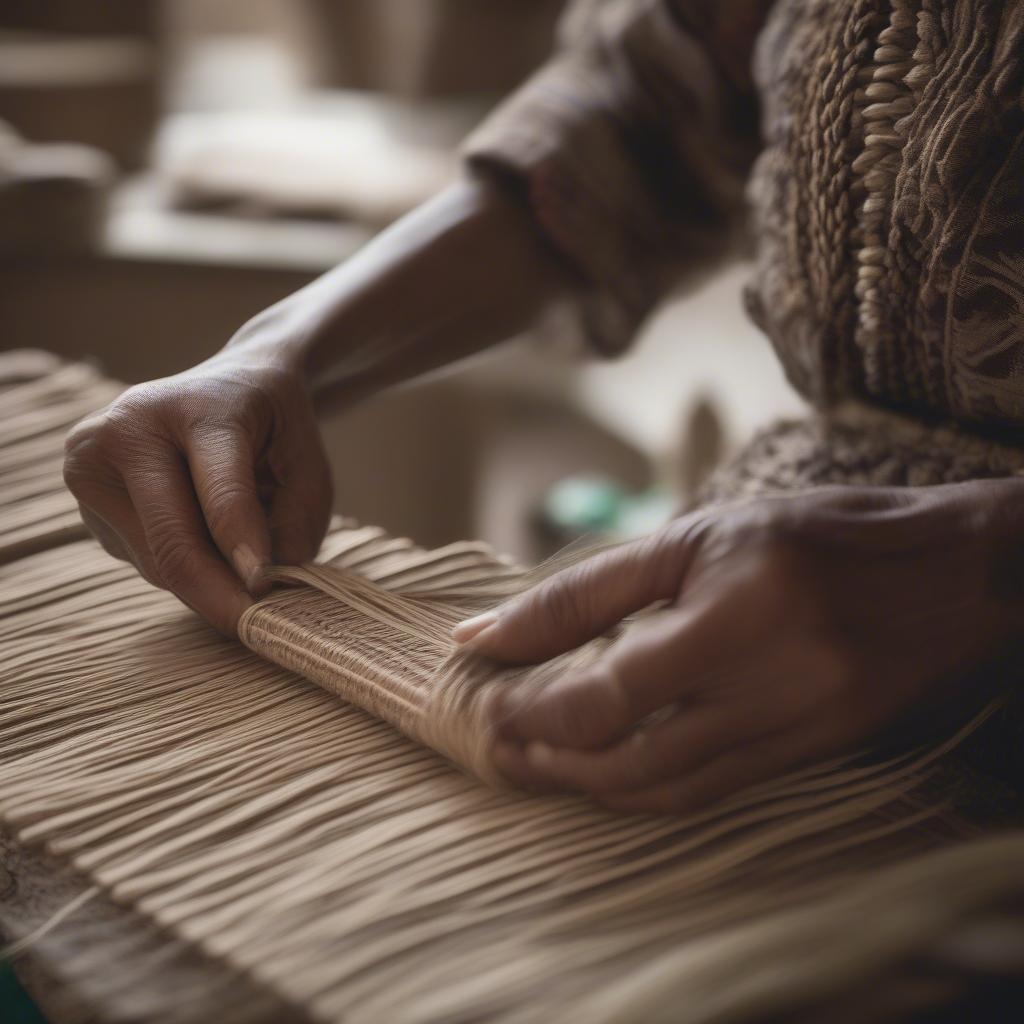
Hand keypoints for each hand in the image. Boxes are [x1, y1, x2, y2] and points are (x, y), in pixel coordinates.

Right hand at [63, 346, 331, 635]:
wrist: (225, 386)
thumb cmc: (272, 429)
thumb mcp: (308, 466)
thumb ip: (297, 523)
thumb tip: (262, 585)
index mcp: (198, 408)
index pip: (221, 493)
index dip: (244, 548)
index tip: (264, 593)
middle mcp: (129, 426)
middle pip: (175, 542)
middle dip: (221, 595)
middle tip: (259, 628)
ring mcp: (91, 459)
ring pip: (156, 562)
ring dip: (206, 580)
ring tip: (239, 551)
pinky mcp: (82, 493)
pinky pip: (140, 558)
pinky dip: (180, 565)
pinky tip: (199, 530)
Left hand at [454, 483, 1023, 812]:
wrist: (942, 575)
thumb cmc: (809, 538)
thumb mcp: (693, 537)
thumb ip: (585, 592)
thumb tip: (484, 635)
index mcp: (737, 613)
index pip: (608, 691)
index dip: (533, 707)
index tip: (487, 696)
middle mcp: (770, 687)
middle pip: (628, 758)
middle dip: (546, 759)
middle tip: (496, 740)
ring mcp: (794, 732)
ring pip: (663, 788)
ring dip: (586, 782)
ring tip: (535, 760)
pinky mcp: (808, 756)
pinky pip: (708, 793)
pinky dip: (643, 789)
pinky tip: (606, 771)